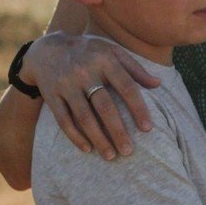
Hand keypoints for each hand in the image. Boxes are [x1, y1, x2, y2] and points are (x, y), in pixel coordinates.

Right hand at [25, 34, 159, 158]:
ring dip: (98, 138)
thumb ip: (134, 68)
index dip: (138, 109)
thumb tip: (158, 84)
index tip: (147, 129)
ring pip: (84, 117)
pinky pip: (63, 120)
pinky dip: (75, 136)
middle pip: (105, 106)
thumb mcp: (111, 51)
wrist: (47, 48)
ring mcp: (66, 84)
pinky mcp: (51, 95)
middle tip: (128, 151)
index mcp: (105, 60)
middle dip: (118, 131)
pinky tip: (87, 149)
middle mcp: (84, 72)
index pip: (126, 87)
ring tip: (110, 156)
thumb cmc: (88, 52)